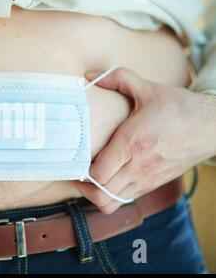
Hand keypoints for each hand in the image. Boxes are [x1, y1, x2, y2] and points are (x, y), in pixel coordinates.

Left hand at [76, 68, 215, 213]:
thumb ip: (117, 78)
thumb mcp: (147, 88)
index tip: (76, 158)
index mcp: (133, 143)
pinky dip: (111, 194)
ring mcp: (147, 179)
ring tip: (90, 176)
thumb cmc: (178, 107)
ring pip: (112, 203)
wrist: (212, 126)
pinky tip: (108, 177)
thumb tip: (89, 74)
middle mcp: (138, 166)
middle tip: (78, 170)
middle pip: (101, 195)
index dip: (82, 171)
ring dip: (96, 193)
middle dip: (84, 186)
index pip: (98, 174)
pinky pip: (125, 200)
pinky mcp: (153, 185)